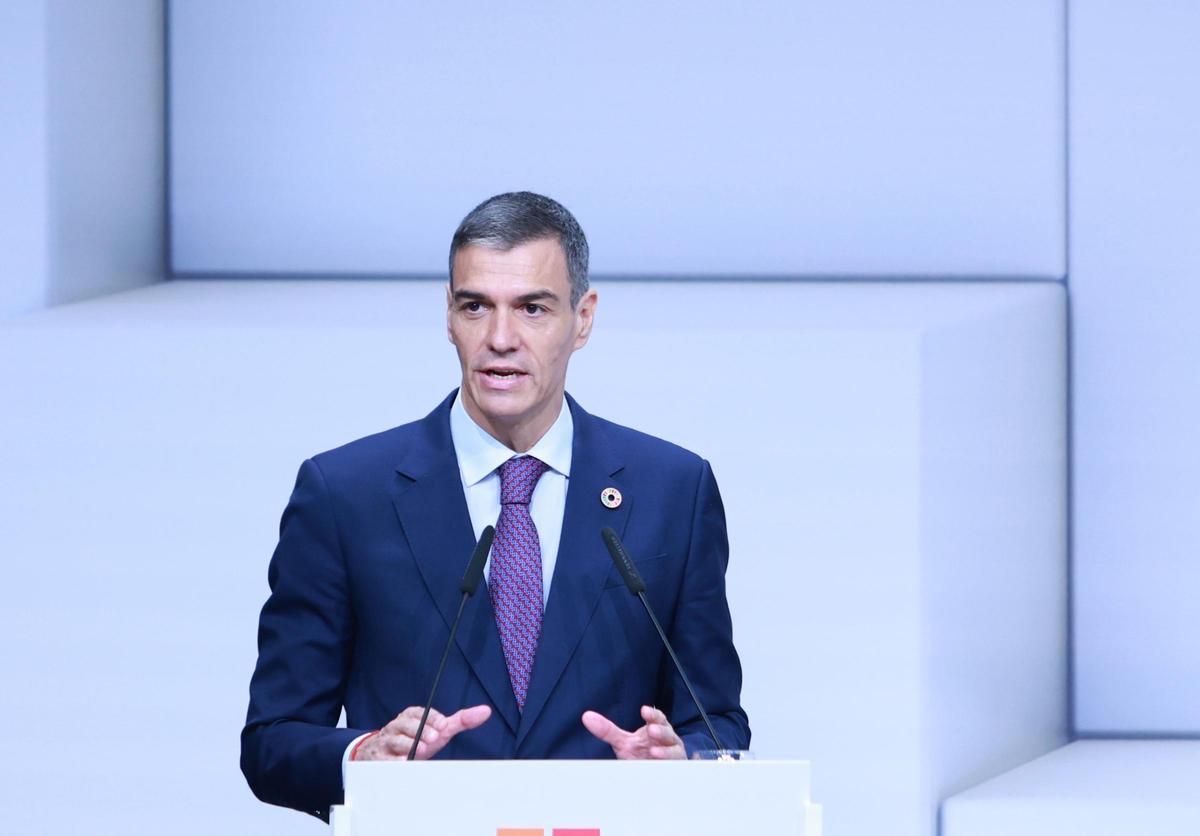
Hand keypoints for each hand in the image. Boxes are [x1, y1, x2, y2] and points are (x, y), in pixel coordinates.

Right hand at [352, 704, 491, 760]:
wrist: (387, 754)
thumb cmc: (418, 740)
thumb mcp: (440, 730)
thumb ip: (461, 721)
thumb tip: (485, 711)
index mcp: (412, 716)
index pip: (420, 712)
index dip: (431, 718)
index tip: (442, 726)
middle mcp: (397, 726)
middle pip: (406, 724)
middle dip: (420, 731)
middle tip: (433, 738)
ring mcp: (387, 741)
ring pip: (395, 740)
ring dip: (407, 745)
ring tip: (420, 750)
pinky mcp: (379, 757)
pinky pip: (384, 758)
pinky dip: (393, 761)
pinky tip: (402, 763)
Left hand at [581, 705, 686, 759]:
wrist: (653, 775)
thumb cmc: (641, 754)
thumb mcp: (623, 743)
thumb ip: (607, 730)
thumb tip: (586, 716)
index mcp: (656, 728)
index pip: (656, 718)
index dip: (652, 715)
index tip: (644, 711)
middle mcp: (667, 739)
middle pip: (667, 732)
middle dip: (660, 731)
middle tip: (651, 730)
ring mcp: (673, 754)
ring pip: (674, 749)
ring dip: (666, 750)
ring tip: (654, 752)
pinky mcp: (675, 769)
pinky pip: (676, 766)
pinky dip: (670, 764)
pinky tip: (661, 764)